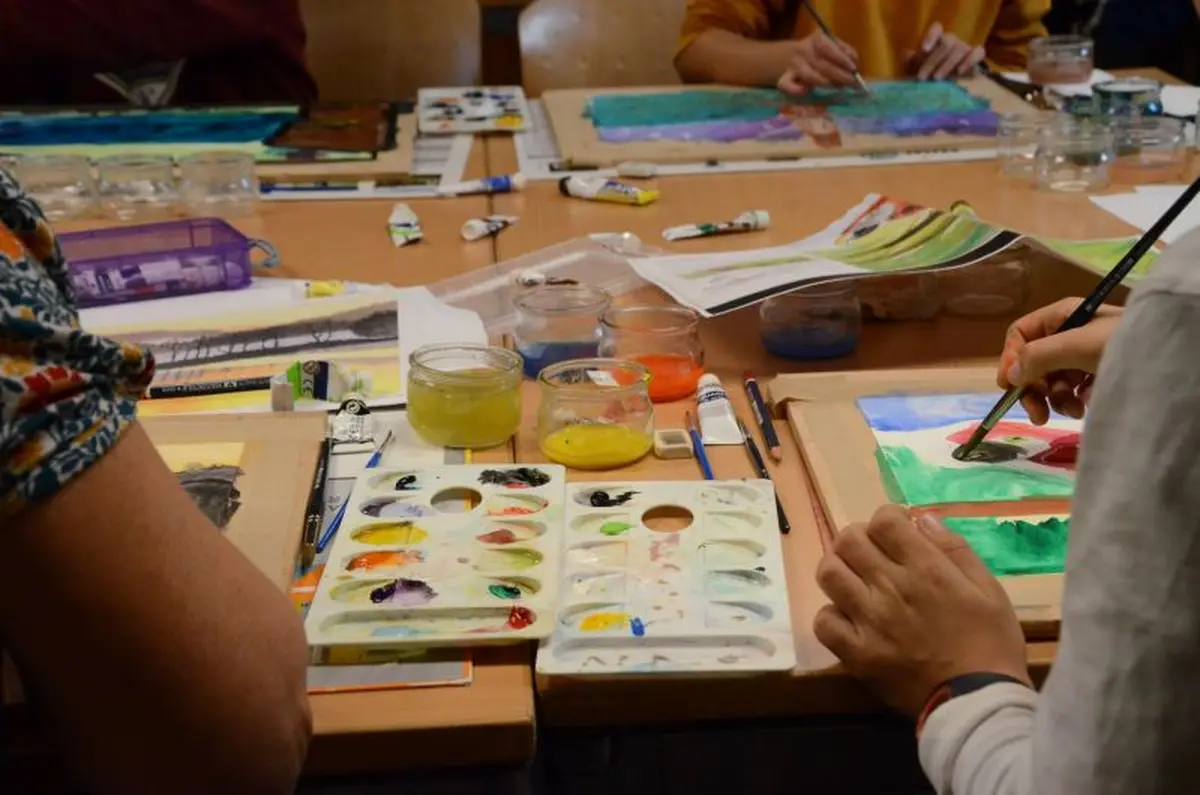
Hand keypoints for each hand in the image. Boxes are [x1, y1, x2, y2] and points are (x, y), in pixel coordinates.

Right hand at [777, 31, 859, 93]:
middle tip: (851, 83)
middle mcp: (803, 50)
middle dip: (839, 75)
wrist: (794, 55)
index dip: (841, 59)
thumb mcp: (834, 45)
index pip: (828, 48)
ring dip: (825, 82)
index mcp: (816, 39)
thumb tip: (853, 60)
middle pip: (821, 64)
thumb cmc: (821, 52)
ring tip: (837, 86)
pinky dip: (796, 90)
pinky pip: (786, 85)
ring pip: (808, 75)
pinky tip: (806, 90)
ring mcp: (793, 65)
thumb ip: (844, 51)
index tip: (853, 68)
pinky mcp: (784, 78)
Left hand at [814, 506, 1030, 716]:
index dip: (887, 519)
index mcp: (926, 569)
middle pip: (848, 540)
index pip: (883, 521)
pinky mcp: (856, 653)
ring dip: (839, 568)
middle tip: (873, 553)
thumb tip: (923, 518)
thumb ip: (954, 549)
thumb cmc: (991, 644)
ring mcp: (869, 621)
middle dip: (859, 537)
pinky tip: (850, 618)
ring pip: (829, 573)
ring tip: (856, 580)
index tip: (897, 532)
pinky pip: (823, 621)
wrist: (979, 702)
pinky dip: (832, 615)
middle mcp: (891, 588)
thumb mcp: (988, 589)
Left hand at [907, 22, 984, 79]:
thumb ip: (910, 61)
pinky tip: (959, 72)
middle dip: (934, 60)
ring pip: (960, 48)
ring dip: (947, 65)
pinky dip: (970, 61)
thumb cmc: (927, 76)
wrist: (942, 88)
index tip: (924, 50)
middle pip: (947, 41)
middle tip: (924, 77)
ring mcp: (964, 47)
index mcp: (936, 39)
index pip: (937, 28)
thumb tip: (908, 53)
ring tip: (937, 79)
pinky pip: (978, 52)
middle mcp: (951, 40)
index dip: (931, 36)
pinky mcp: (976, 57)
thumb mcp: (914, 70)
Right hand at [999, 297, 1124, 424]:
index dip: (1011, 359)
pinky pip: (1072, 390)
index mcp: (1062, 316)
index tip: (1010, 387)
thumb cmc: (1122, 344)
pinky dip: (1074, 401)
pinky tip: (1087, 406)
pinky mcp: (1097, 373)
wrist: (1171, 360)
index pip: (1021, 334)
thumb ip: (1040, 356)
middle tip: (1038, 415)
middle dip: (1033, 389)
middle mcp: (1070, 333)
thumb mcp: (1078, 345)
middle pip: (1033, 361)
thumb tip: (1011, 374)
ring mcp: (1084, 354)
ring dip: (1055, 399)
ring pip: (1051, 380)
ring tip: (1073, 412)